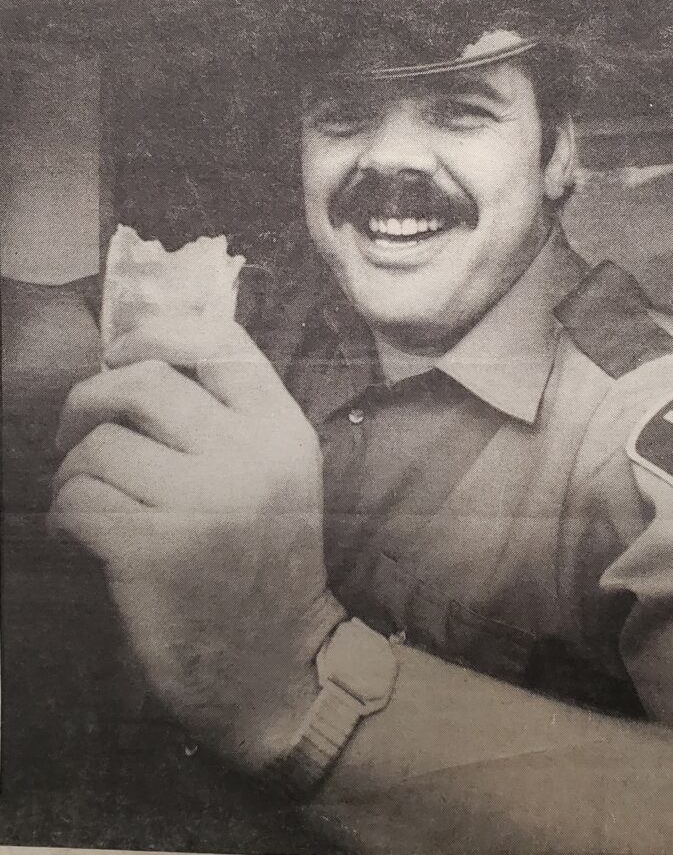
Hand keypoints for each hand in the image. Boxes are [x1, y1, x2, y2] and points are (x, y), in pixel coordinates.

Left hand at [50, 315, 344, 767]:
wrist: (279, 667)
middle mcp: (249, 455)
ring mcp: (204, 501)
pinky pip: (77, 498)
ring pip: (99, 444)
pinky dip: (64, 514)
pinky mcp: (156, 549)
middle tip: (77, 431)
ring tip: (87, 498)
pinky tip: (81, 535)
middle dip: (89, 398)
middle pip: (142, 380)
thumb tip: (137, 362)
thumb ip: (231, 418)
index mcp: (282, 430)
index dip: (155, 331)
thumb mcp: (276, 477)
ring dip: (72, 470)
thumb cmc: (266, 566)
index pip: (218, 338)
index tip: (121, 354)